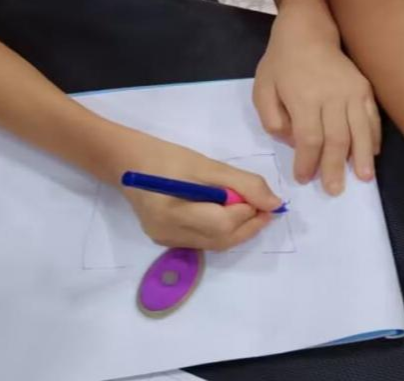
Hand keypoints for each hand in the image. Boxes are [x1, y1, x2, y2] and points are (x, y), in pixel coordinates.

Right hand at [117, 133, 283, 250]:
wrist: (129, 163)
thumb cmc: (167, 158)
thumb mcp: (207, 165)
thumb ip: (243, 183)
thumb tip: (274, 203)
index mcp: (172, 212)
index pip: (222, 223)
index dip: (248, 212)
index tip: (264, 197)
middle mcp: (168, 234)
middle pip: (222, 240)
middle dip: (250, 225)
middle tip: (266, 206)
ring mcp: (166, 241)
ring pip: (216, 244)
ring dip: (240, 229)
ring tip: (251, 208)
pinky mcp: (168, 241)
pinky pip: (205, 242)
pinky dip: (224, 230)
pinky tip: (229, 213)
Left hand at [254, 24, 379, 194]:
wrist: (308, 31)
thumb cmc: (281, 63)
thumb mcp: (262, 88)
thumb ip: (272, 119)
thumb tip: (292, 141)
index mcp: (304, 97)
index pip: (309, 139)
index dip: (307, 162)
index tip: (303, 178)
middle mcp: (331, 96)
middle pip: (336, 139)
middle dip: (334, 168)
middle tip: (334, 190)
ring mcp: (352, 91)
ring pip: (359, 130)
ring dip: (361, 158)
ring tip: (363, 180)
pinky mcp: (365, 88)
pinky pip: (372, 117)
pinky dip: (373, 138)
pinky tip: (371, 155)